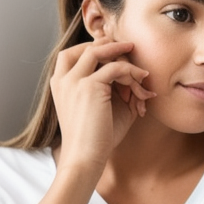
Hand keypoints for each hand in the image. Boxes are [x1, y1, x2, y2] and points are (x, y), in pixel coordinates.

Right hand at [50, 40, 155, 171]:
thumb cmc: (97, 137)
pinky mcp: (89, 86)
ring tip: (142, 73)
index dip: (95, 48)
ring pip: (101, 53)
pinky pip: (116, 68)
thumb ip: (115, 88)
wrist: (86, 157)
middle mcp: (63, 79)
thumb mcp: (105, 108)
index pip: (73, 53)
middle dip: (110, 46)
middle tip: (131, 48)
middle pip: (87, 48)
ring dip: (125, 61)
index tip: (116, 51)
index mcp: (60, 84)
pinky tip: (143, 85)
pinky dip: (132, 74)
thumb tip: (136, 75)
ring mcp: (74, 81)